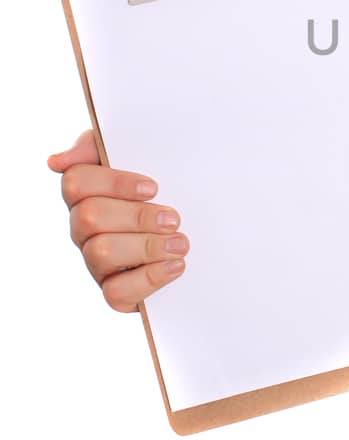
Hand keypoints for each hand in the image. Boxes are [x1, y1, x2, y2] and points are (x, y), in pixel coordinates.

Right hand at [47, 130, 187, 311]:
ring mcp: (96, 262)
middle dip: (137, 217)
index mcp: (86, 193)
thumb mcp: (138, 156)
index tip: (154, 188)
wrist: (200, 227)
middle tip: (174, 218)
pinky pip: (115, 293)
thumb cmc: (160, 188)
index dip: (114, 184)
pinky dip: (149, 279)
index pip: (76, 182)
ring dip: (146, 246)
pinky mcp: (115, 292)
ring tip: (181, 243)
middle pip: (89, 217)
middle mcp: (83, 229)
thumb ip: (98, 147)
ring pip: (100, 252)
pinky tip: (176, 265)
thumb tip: (56, 161)